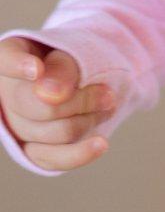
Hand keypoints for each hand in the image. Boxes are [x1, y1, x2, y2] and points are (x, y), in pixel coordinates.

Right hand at [0, 36, 114, 170]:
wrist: (76, 78)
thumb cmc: (69, 59)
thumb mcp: (68, 52)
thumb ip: (61, 68)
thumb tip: (52, 94)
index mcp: (9, 56)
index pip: (6, 59)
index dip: (18, 66)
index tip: (37, 69)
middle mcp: (5, 94)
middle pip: (39, 107)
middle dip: (81, 101)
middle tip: (108, 93)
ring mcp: (16, 124)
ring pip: (53, 133)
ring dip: (88, 120)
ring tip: (108, 105)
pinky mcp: (31, 149)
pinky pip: (51, 159)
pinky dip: (79, 153)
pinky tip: (100, 144)